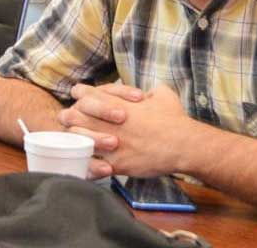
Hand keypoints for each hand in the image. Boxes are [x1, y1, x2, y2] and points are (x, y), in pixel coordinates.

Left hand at [65, 83, 197, 177]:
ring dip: (77, 140)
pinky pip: (92, 166)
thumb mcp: (163, 95)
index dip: (80, 96)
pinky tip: (91, 164)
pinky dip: (89, 165)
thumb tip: (148, 92)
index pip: (82, 93)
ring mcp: (111, 143)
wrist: (185, 145)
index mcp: (115, 103)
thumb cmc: (175, 120)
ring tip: (81, 142)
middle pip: (71, 116)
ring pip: (77, 140)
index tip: (83, 102)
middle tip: (76, 123)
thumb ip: (150, 90)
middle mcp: (108, 122)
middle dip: (71, 118)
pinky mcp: (117, 164)